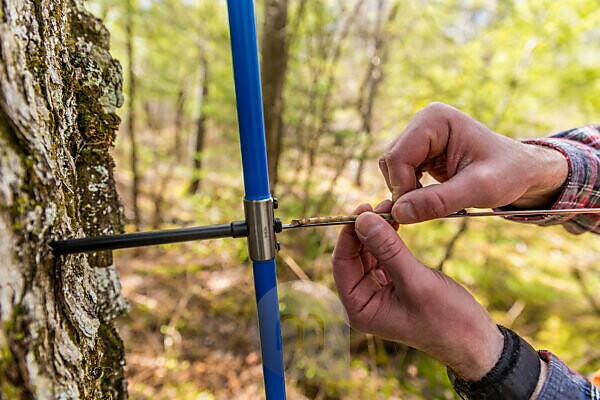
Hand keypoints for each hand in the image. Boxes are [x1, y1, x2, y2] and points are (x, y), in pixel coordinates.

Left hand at [332, 201, 503, 380]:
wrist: (474, 339)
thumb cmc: (447, 319)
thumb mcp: (416, 281)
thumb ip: (388, 249)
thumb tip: (363, 219)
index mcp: (359, 308)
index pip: (341, 264)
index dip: (349, 234)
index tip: (363, 208)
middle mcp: (362, 300)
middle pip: (352, 256)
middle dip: (365, 229)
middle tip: (382, 204)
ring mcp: (376, 292)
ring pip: (366, 252)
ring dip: (376, 230)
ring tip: (391, 208)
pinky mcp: (391, 284)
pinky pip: (381, 256)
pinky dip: (387, 238)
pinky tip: (396, 223)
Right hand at [379, 102, 567, 223]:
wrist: (523, 171)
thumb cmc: (508, 173)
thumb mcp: (477, 189)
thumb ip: (437, 201)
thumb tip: (398, 213)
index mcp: (434, 119)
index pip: (397, 157)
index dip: (402, 188)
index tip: (419, 212)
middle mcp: (422, 122)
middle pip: (390, 162)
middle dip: (403, 190)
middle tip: (427, 210)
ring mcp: (420, 136)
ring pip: (392, 170)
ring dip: (406, 192)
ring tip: (434, 204)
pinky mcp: (421, 152)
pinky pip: (400, 175)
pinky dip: (410, 191)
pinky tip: (431, 199)